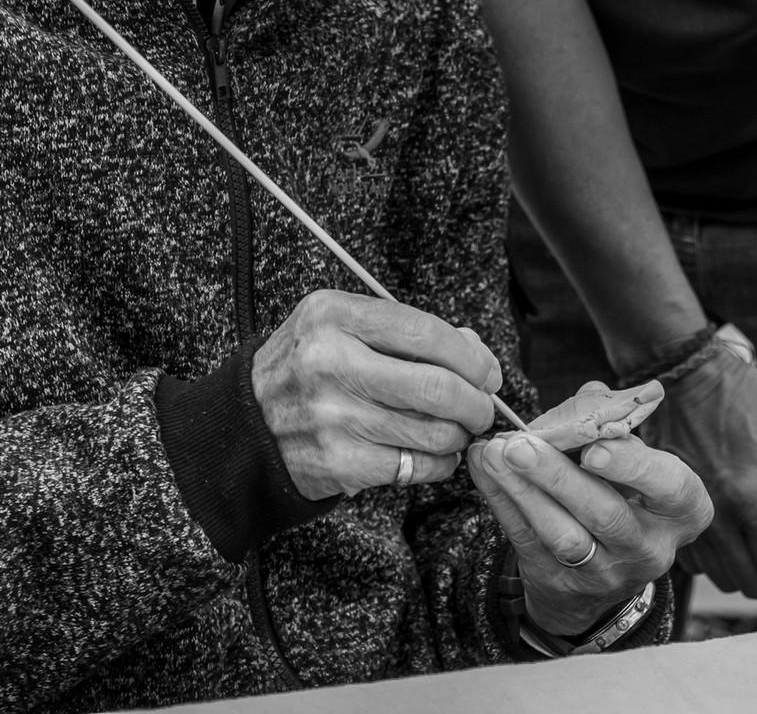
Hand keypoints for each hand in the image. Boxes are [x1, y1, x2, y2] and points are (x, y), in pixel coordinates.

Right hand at [253, 289, 501, 499]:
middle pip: (436, 386)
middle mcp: (330, 363)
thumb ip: (405, 332)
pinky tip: (437, 456)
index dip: (470, 356)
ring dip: (460, 435)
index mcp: (334, 316)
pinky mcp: (336, 462)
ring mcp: (332, 416)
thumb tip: (475, 353)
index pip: (425, 332)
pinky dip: (438, 464)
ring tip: (461, 431)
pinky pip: (412, 466)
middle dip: (476, 402)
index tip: (487, 371)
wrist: (242, 429)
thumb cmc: (306, 371)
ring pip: (431, 430)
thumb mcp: (340, 328)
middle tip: (484, 408)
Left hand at [469, 386, 712, 637]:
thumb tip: (591, 392)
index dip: (632, 468)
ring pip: (563, 534)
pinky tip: (485, 469)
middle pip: (605, 513)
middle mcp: (651, 548)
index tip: (594, 448)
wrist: (607, 568)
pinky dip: (503, 502)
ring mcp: (607, 573)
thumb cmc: (627, 489)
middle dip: (558, 477)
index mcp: (683, 509)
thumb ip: (617, 424)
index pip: (669, 487)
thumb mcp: (638, 460)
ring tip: (496, 453)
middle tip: (522, 445)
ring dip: (524, 491)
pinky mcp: (564, 584)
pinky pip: (529, 542)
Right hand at [644, 345, 756, 598]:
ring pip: (725, 577)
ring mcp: (688, 516)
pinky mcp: (669, 511)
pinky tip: (737, 526)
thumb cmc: (742, 396)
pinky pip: (698, 561)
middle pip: (754, 582)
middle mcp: (715, 515)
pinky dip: (722, 557)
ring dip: (753, 565)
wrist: (683, 373)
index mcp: (748, 496)